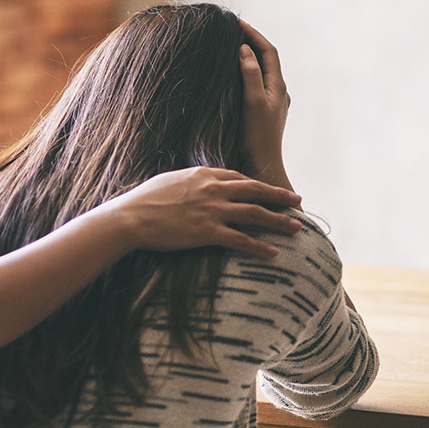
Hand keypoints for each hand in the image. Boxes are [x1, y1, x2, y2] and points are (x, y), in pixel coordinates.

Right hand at [103, 166, 301, 258]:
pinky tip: (273, 252)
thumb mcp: (169, 181)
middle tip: (297, 201)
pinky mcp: (207, 232)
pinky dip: (259, 247)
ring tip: (296, 228)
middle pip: (255, 190)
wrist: (131, 217)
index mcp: (203, 175)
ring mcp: (212, 210)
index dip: (258, 185)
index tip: (270, 191)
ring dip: (278, 220)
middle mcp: (212, 189)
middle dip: (279, 196)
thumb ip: (189, 181)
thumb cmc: (144, 200)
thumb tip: (195, 184)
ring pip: (255, 213)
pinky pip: (240, 240)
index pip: (239, 177)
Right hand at [239, 20, 293, 191]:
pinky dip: (242, 74)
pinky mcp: (260, 113)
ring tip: (228, 48)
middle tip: (231, 31)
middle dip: (250, 42)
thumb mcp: (253, 102)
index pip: (268, 51)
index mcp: (278, 87)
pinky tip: (228, 77)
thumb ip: (251, 74)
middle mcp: (277, 93)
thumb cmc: (257, 137)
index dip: (254, 34)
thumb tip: (245, 50)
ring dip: (246, 58)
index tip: (237, 23)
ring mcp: (270, 104)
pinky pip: (253, 85)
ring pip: (259, 72)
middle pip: (266, 59)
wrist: (261, 168)